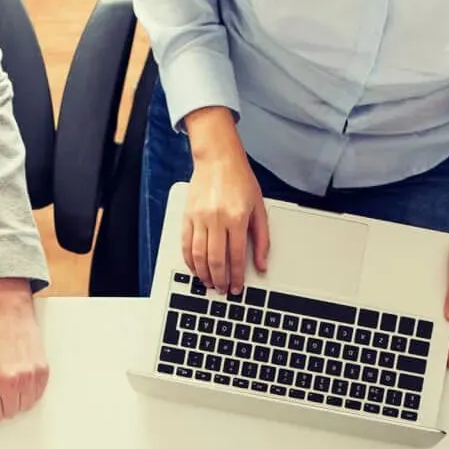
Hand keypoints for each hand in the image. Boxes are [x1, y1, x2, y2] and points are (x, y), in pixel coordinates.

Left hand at [0, 281, 49, 427]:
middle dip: (2, 404)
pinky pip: (36, 396)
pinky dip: (29, 391)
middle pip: (8, 414)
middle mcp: (8, 381)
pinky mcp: (41, 372)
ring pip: (24, 408)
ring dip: (17, 399)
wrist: (7, 315)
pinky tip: (21, 376)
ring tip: (10, 380)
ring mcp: (27, 377)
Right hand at [180, 107, 268, 293]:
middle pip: (216, 260)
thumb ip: (262, 239)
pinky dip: (189, 260)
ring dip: (203, 274)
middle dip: (219, 280)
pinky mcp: (187, 216)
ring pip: (198, 255)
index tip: (237, 287)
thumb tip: (261, 264)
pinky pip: (185, 244)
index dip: (237, 277)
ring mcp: (200, 218)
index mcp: (237, 218)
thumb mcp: (259, 208)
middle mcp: (217, 219)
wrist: (218, 159)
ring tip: (209, 283)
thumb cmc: (240, 180)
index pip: (236, 256)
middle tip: (222, 289)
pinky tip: (195, 268)